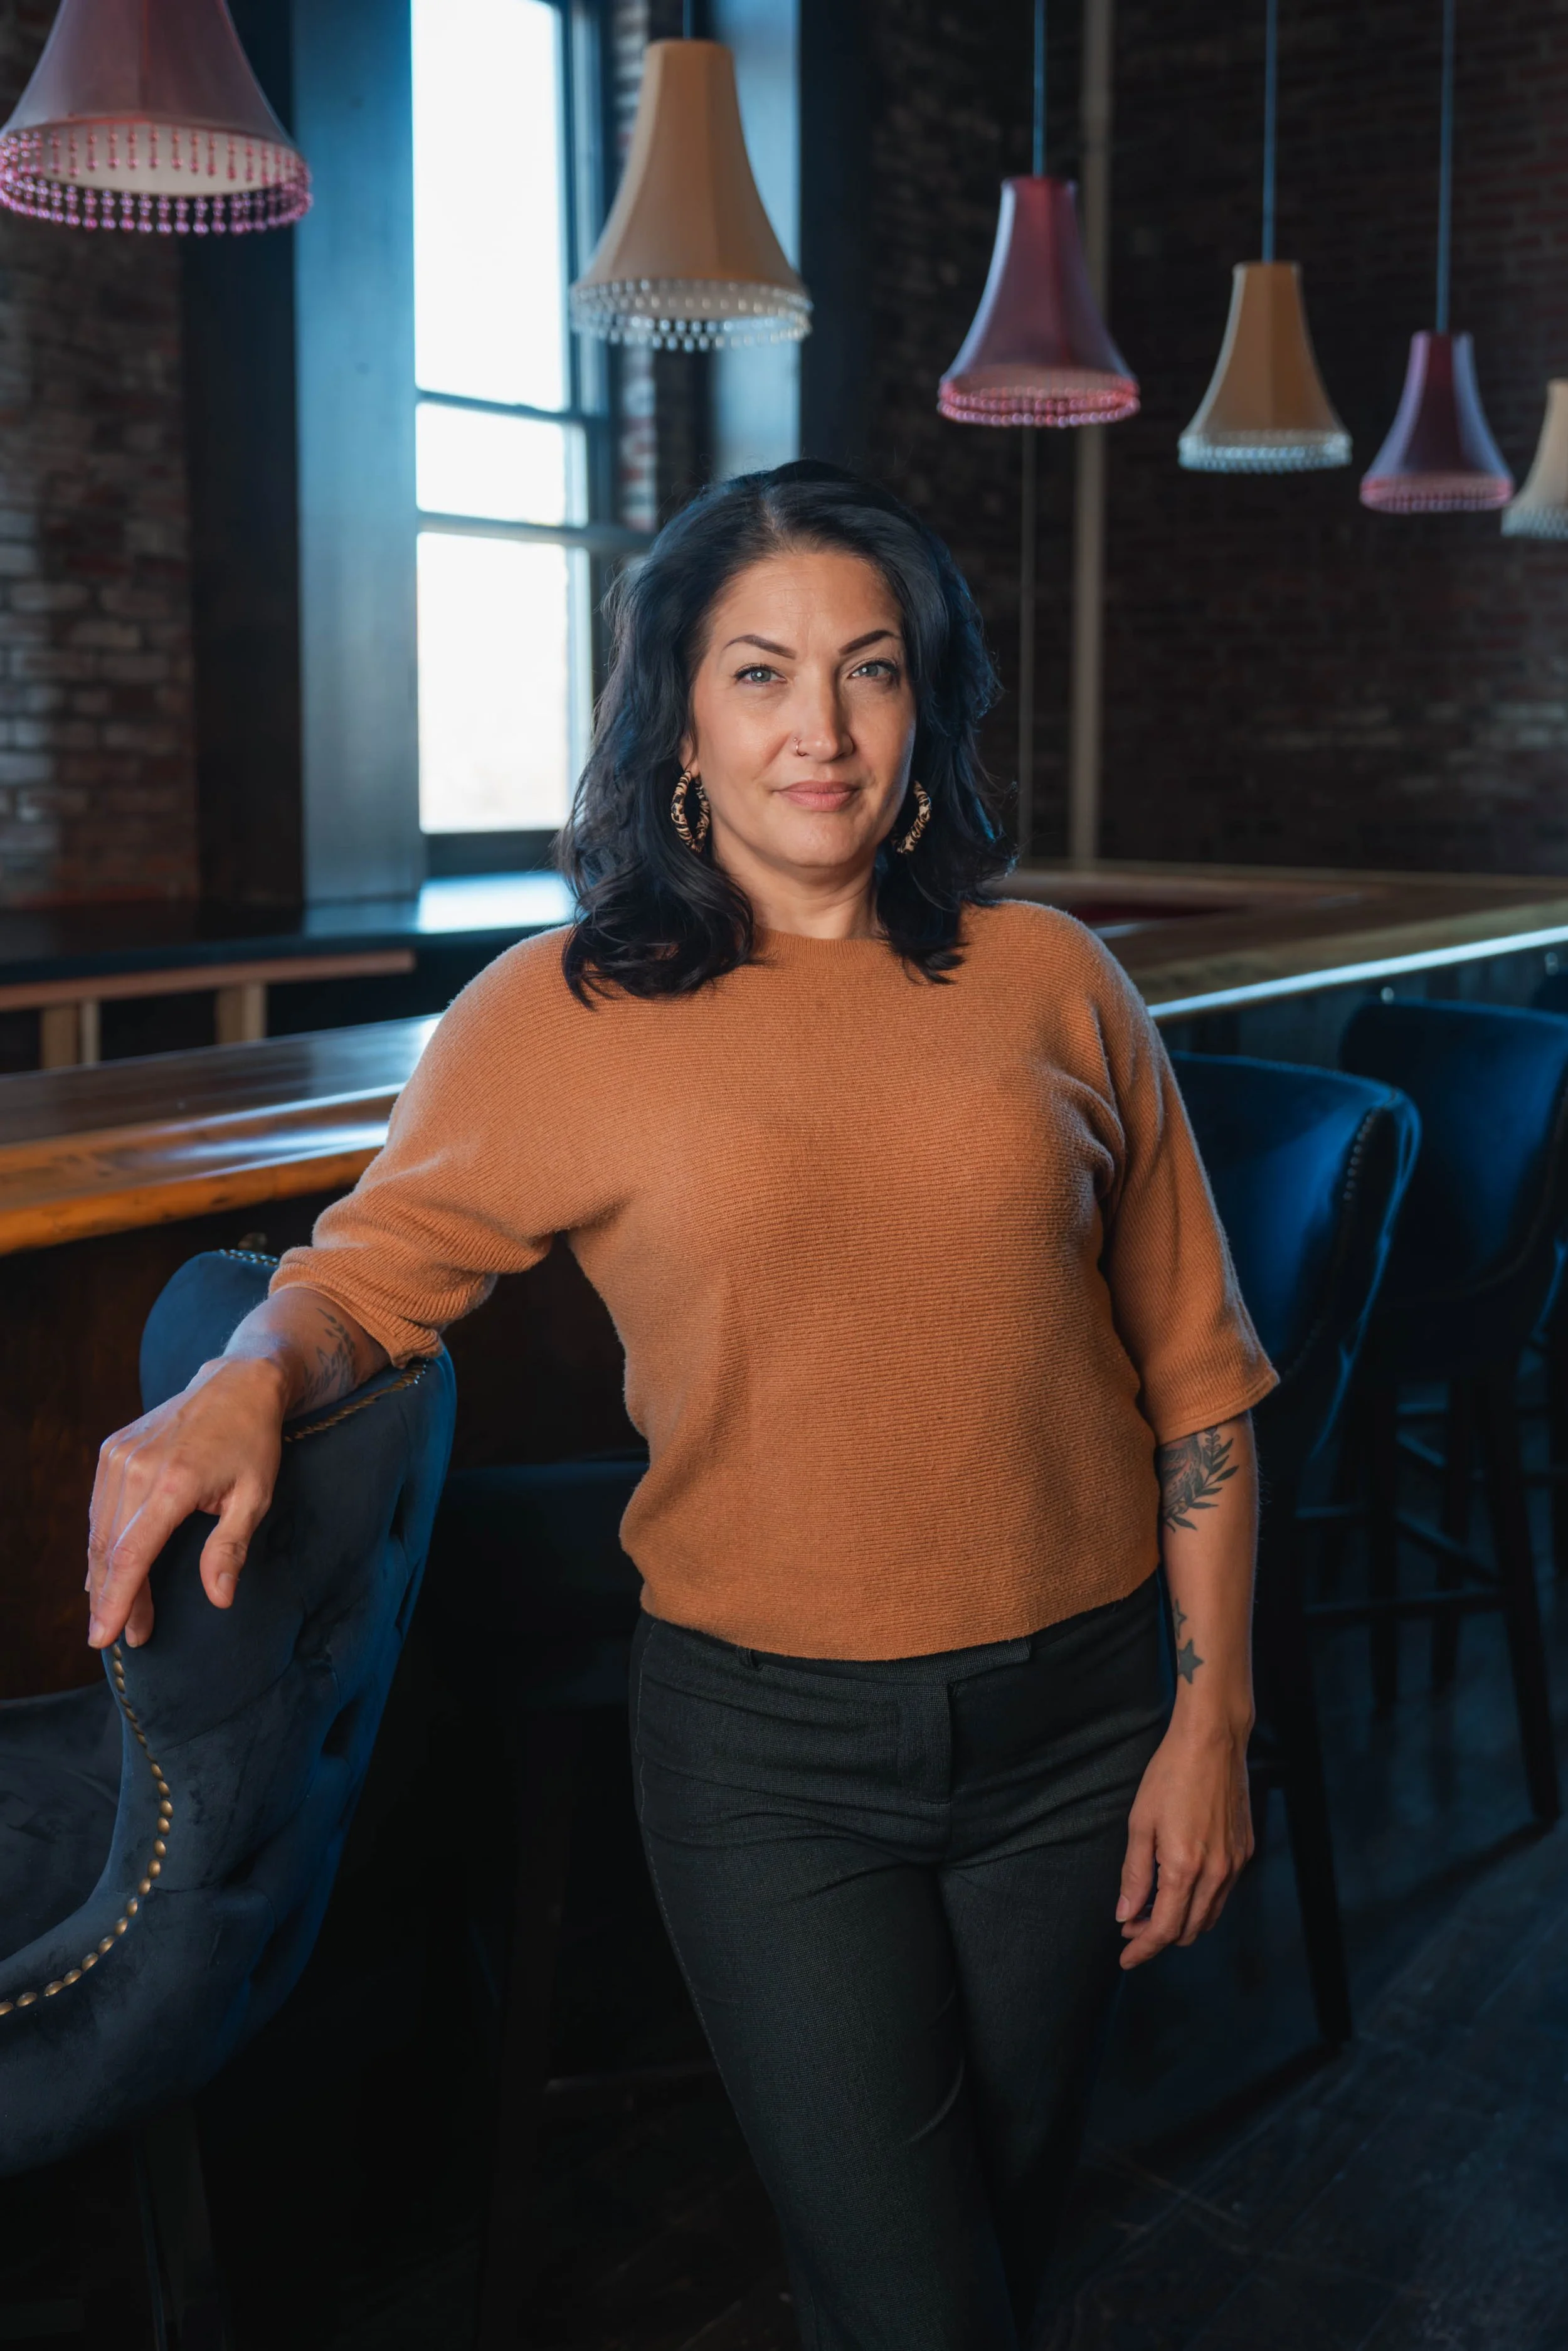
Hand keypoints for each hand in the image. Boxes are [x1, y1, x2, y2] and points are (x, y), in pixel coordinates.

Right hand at [86, 1357, 287, 1652]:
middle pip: (110, 1550)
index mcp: (174, 1483)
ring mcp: (119, 1456)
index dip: (116, 1600)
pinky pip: (100, 1508)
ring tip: (119, 1611)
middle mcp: (136, 1468)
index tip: (104, 1637)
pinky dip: (102, 1543)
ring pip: (99, 1531)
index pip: (131, 1556)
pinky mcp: (112, 1450)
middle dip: (114, 1598)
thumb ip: (231, 1548)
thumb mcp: (255, 1496)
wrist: (237, 1383)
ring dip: (105, 1575)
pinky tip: (109, 1570)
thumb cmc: (253, 1443)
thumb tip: (219, 1599)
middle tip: (124, 1635)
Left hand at [1115, 1710, 1253, 1968]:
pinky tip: (1180, 1884)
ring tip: (1152, 1907)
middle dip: (1158, 1936)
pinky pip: (1223, 1892)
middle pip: (1189, 1929)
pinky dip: (1200, 1901)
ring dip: (1181, 1921)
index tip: (1126, 1959)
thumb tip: (1126, 1914)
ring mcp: (1235, 1863)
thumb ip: (1134, 1874)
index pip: (1165, 1929)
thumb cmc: (1170, 1776)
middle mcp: (1216, 1873)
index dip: (1143, 1949)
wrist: (1213, 1741)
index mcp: (1185, 1868)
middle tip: (1132, 1925)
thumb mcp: (1140, 1823)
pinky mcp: (1246, 1851)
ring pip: (1209, 1915)